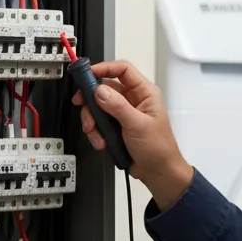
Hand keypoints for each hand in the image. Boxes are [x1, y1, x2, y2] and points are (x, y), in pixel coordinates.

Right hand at [73, 61, 193, 209]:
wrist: (158, 172)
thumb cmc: (159, 149)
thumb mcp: (138, 125)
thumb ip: (118, 106)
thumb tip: (100, 91)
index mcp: (145, 93)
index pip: (122, 70)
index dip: (104, 68)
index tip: (87, 74)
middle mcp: (133, 100)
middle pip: (104, 88)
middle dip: (91, 100)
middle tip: (82, 106)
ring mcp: (123, 113)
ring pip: (98, 106)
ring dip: (93, 120)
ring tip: (96, 132)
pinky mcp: (116, 126)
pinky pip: (99, 122)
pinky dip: (96, 132)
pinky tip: (102, 141)